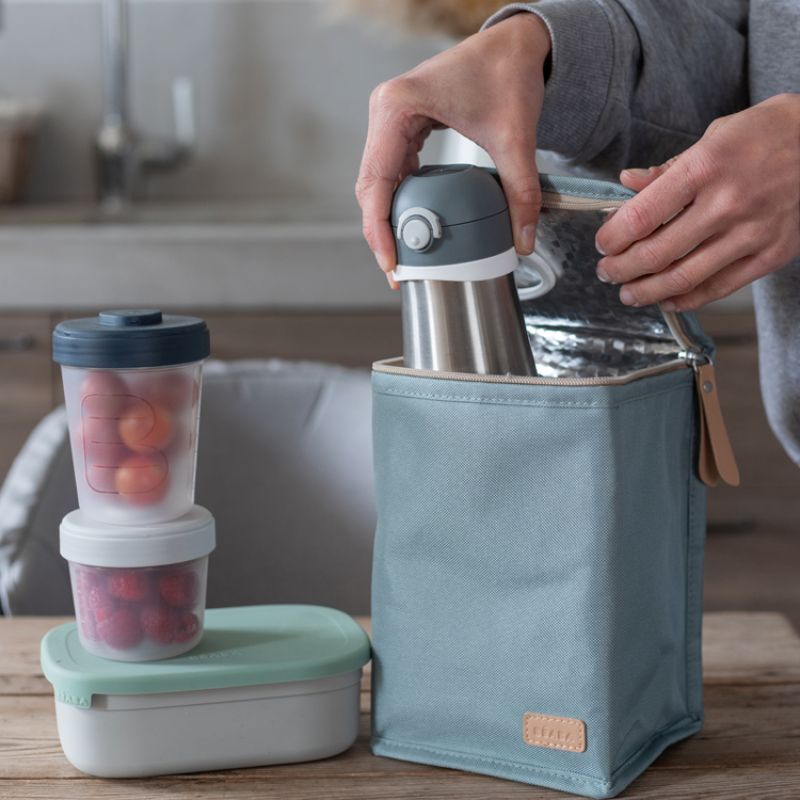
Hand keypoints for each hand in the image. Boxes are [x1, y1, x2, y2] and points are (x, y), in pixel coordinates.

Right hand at [355, 14, 550, 287]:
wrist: (514, 44)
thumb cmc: (506, 71)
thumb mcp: (515, 137)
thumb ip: (521, 191)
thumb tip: (522, 239)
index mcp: (398, 107)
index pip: (376, 181)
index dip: (379, 229)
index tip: (391, 263)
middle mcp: (385, 111)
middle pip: (370, 186)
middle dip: (382, 232)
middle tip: (399, 270)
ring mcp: (390, 119)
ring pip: (376, 181)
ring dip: (387, 219)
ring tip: (404, 255)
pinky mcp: (401, 126)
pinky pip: (390, 171)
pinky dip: (398, 200)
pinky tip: (412, 223)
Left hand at [595, 93, 799, 309]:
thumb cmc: (763, 136)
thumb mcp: (712, 137)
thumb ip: (666, 170)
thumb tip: (625, 183)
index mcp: (704, 167)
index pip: (640, 216)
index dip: (612, 238)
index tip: (602, 244)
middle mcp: (727, 202)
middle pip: (656, 253)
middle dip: (621, 269)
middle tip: (607, 272)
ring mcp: (751, 232)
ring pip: (683, 278)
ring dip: (646, 291)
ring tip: (628, 293)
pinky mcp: (771, 253)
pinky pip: (718, 288)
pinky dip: (685, 299)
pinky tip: (666, 298)